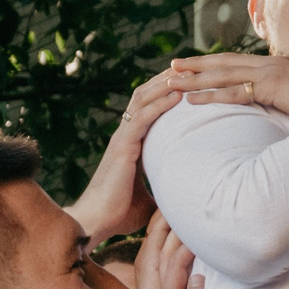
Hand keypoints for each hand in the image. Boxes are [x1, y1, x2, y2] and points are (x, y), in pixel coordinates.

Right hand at [71, 74, 186, 243]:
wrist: (96, 224)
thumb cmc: (121, 214)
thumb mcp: (153, 198)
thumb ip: (168, 189)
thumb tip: (192, 195)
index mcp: (132, 143)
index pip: (149, 107)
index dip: (166, 91)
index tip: (189, 79)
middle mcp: (125, 135)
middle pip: (146, 95)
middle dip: (168, 78)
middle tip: (191, 64)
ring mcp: (122, 139)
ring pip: (143, 100)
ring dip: (165, 83)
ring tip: (188, 70)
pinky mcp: (122, 148)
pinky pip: (142, 119)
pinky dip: (160, 104)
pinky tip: (177, 95)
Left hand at [136, 212, 231, 288]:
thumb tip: (195, 276)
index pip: (172, 270)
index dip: (184, 250)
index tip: (197, 234)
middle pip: (166, 261)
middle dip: (175, 239)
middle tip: (189, 217)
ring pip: (170, 262)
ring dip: (177, 242)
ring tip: (187, 221)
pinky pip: (179, 268)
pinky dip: (184, 252)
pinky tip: (192, 239)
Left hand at [168, 52, 288, 123]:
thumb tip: (286, 106)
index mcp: (281, 65)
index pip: (242, 64)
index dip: (216, 64)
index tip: (196, 67)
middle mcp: (273, 64)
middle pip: (226, 62)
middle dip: (197, 64)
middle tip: (172, 66)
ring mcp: (272, 72)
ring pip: (224, 74)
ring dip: (195, 77)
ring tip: (171, 80)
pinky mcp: (274, 86)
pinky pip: (235, 92)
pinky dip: (211, 95)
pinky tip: (192, 100)